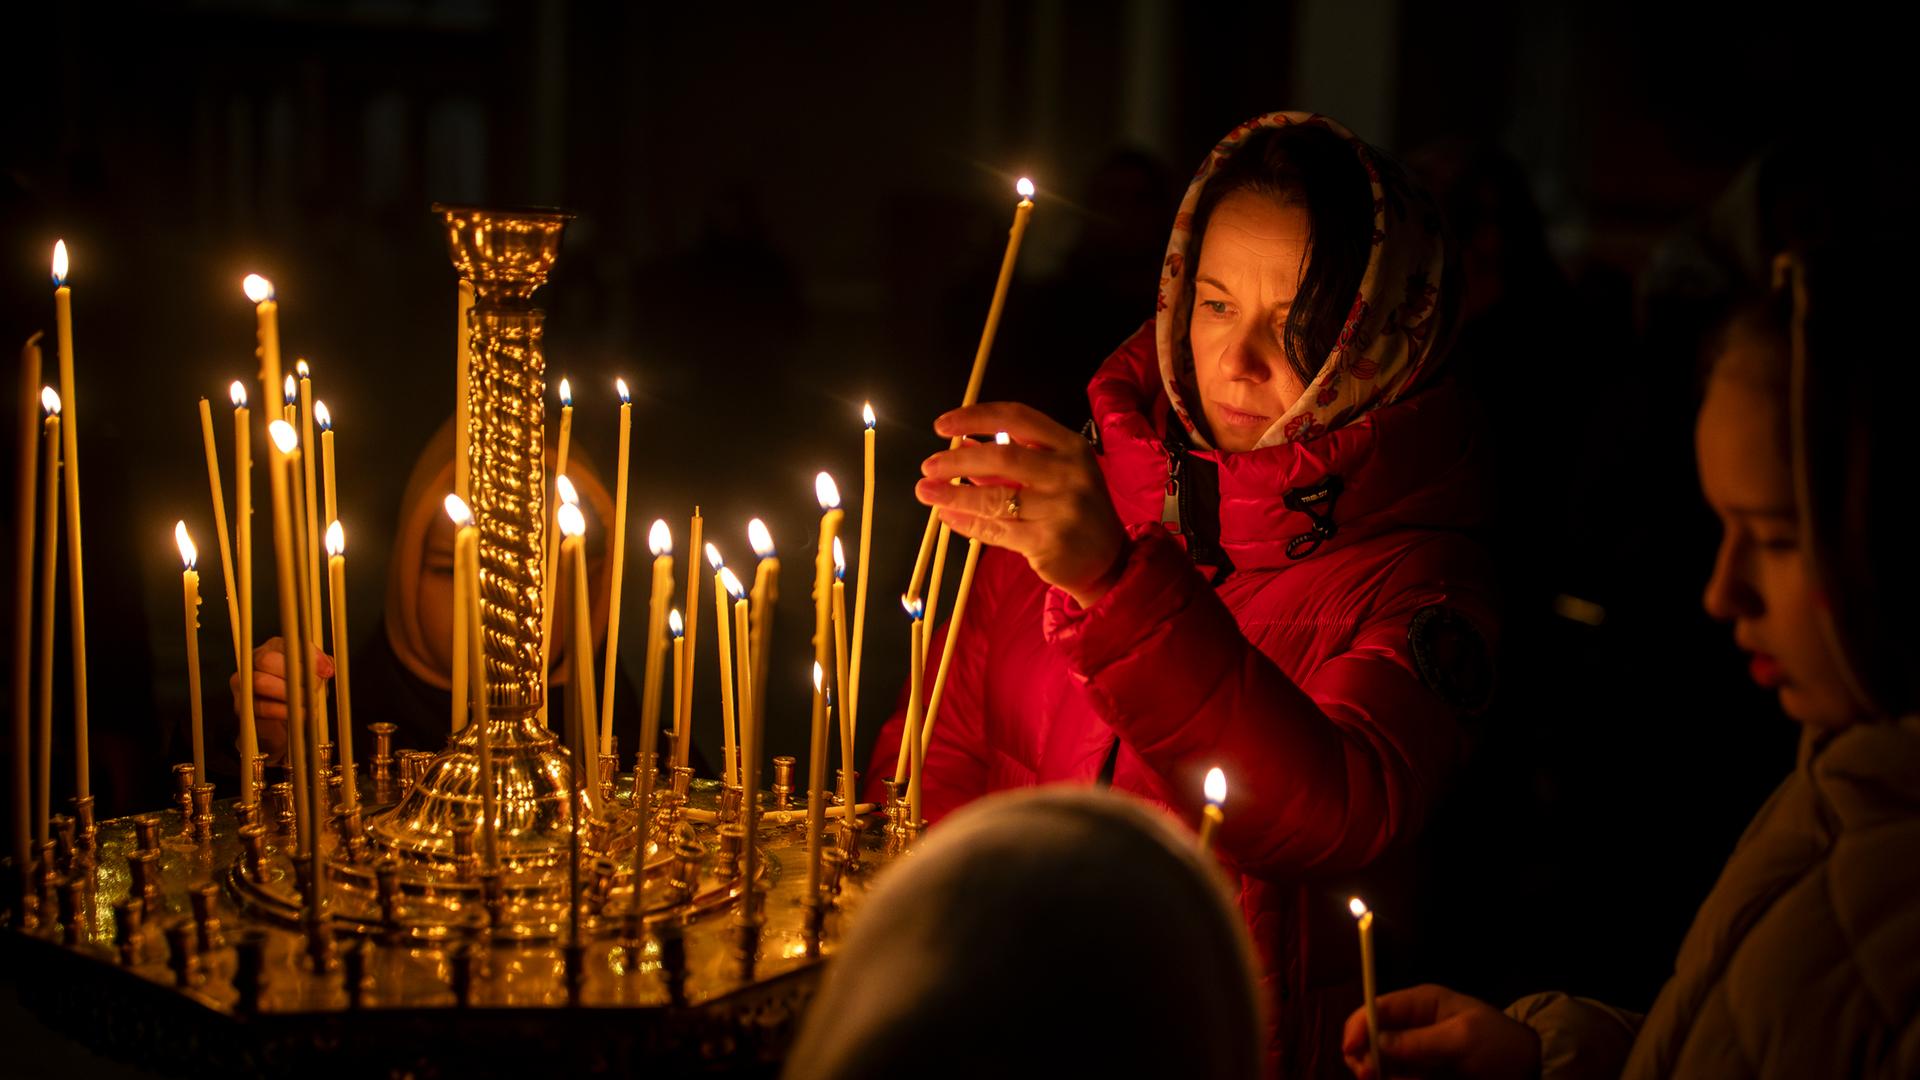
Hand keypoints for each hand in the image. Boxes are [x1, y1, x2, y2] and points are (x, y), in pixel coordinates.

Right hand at [230, 637, 334, 760]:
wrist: (287, 721)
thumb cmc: (301, 691)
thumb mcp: (316, 675)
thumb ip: (321, 666)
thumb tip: (327, 667)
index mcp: (273, 648)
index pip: (287, 644)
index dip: (308, 656)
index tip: (327, 671)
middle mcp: (254, 662)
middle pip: (267, 659)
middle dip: (296, 674)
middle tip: (315, 687)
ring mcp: (244, 684)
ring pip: (261, 682)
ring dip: (289, 693)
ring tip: (309, 702)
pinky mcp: (242, 706)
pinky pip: (261, 707)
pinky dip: (284, 711)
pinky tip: (300, 714)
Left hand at [916, 402, 1127, 608]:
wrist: (1108, 560)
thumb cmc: (1073, 509)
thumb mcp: (1052, 475)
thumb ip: (1011, 459)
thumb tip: (963, 443)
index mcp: (1070, 446)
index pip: (1018, 418)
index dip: (975, 417)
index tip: (942, 425)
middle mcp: (1069, 473)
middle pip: (1002, 458)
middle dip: (958, 460)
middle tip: (929, 465)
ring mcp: (1061, 508)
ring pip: (994, 498)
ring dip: (953, 493)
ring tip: (925, 491)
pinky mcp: (1048, 542)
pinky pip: (996, 529)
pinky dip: (966, 521)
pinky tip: (947, 515)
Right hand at [1342, 984, 1540, 1079]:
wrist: (1529, 1070)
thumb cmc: (1499, 1044)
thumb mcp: (1462, 1038)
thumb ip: (1419, 1041)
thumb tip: (1377, 1043)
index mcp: (1420, 1004)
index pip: (1376, 1008)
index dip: (1358, 1026)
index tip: (1351, 1051)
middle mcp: (1411, 1027)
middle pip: (1369, 1039)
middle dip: (1366, 1058)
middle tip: (1372, 1077)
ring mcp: (1416, 1053)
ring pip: (1380, 1066)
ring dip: (1386, 1077)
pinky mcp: (1422, 1075)